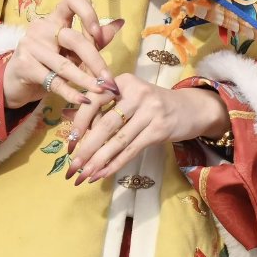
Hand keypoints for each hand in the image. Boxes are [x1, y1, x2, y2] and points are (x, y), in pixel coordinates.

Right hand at [3, 0, 121, 109]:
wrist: (16, 83)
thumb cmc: (48, 63)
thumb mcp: (72, 51)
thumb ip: (94, 39)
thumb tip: (120, 23)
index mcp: (55, 18)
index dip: (87, 11)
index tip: (97, 32)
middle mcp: (41, 27)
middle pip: (74, 39)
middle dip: (95, 60)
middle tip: (109, 79)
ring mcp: (30, 45)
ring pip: (64, 65)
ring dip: (86, 80)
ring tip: (101, 90)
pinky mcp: (24, 65)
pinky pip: (53, 81)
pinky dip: (70, 92)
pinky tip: (83, 100)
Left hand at [67, 74, 229, 184]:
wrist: (190, 108)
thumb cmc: (152, 104)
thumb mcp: (128, 97)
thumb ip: (99, 106)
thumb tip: (66, 116)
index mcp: (124, 81)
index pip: (95, 100)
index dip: (79, 123)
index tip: (69, 143)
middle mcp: (137, 93)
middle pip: (105, 124)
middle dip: (86, 149)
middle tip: (71, 167)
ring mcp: (151, 111)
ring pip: (118, 140)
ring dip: (98, 161)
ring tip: (83, 175)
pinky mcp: (160, 129)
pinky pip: (132, 150)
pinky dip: (115, 164)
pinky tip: (102, 174)